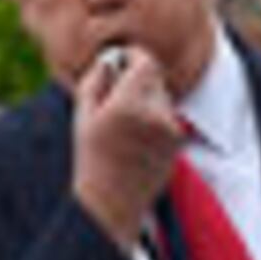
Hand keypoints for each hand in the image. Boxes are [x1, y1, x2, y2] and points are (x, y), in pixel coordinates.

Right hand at [68, 41, 184, 248]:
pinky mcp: (178, 143)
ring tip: (126, 123)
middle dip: (138, 79)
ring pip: (163, 97)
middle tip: (118, 95)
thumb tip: (111, 58)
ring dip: (147, 100)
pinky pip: (168, 117)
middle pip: (155, 78)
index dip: (133, 57)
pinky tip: (137, 138)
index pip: (146, 62)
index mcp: (129, 105)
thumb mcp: (82, 115)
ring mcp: (170, 130)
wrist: (112, 202)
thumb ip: (96, 78)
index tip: (121, 62)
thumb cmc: (91, 158)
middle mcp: (155, 115)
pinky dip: (155, 119)